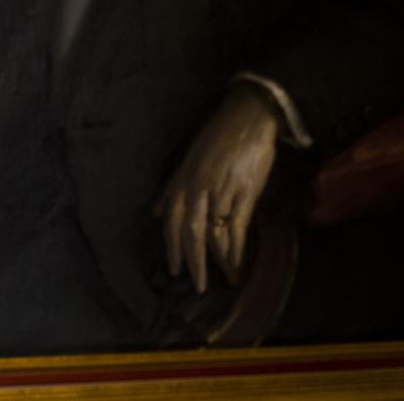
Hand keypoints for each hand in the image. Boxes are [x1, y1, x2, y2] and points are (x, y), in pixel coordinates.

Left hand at [154, 84, 280, 292]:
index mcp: (183, 181)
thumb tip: (156, 214)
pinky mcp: (246, 192)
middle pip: (191, 232)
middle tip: (198, 285)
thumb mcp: (187, 162)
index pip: (172, 222)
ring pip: (215, 232)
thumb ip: (172, 189)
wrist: (248, 118)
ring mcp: (222, 191)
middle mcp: (199, 188)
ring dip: (218, 259)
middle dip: (193, 262)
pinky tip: (237, 263)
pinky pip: (238, 225)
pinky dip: (237, 247)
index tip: (174, 270)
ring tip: (223, 279)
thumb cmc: (216, 139)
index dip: (172, 248)